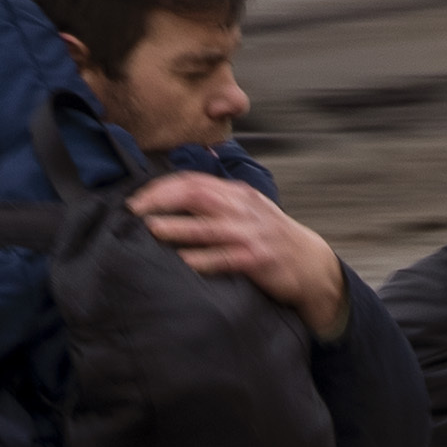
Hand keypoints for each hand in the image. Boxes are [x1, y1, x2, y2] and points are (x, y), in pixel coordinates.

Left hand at [131, 173, 349, 340]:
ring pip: (208, 226)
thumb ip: (218, 202)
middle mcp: (243, 208)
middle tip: (136, 211)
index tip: (137, 199)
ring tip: (152, 230)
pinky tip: (184, 263)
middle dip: (162, 200)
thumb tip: (179, 196)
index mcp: (237, 194)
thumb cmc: (271, 239)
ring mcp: (251, 233)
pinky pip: (226, 258)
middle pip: (197, 195)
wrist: (310, 264)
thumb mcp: (247, 211)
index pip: (194, 182)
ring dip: (178, 227)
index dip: (162, 188)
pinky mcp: (257, 258)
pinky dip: (204, 259)